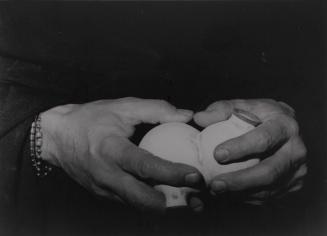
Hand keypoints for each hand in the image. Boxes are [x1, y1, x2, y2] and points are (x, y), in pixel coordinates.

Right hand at [40, 97, 203, 211]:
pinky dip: (148, 200)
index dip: (171, 173)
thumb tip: (185, 115)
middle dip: (172, 203)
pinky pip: (130, 202)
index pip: (145, 165)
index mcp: (111, 149)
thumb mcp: (122, 107)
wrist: (56, 138)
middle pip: (142, 199)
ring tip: (187, 199)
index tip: (194, 176)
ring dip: (164, 205)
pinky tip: (163, 192)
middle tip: (196, 196)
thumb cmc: (89, 119)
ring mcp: (103, 189)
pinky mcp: (102, 195)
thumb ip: (156, 109)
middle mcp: (106, 174)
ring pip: (137, 206)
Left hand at [193, 99, 306, 203]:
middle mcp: (296, 149)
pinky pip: (268, 195)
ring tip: (216, 191)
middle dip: (240, 180)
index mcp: (285, 126)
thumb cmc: (258, 115)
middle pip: (269, 171)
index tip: (217, 154)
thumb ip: (221, 110)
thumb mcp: (242, 106)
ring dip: (240, 193)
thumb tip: (199, 118)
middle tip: (215, 184)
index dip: (241, 148)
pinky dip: (245, 197)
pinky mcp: (292, 183)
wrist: (282, 128)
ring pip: (268, 188)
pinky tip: (227, 194)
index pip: (264, 138)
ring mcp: (296, 169)